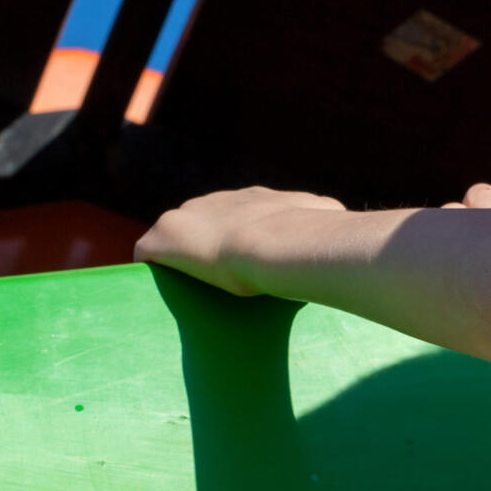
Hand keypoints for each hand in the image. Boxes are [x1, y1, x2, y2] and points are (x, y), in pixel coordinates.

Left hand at [134, 185, 344, 295]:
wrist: (278, 241)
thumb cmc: (308, 233)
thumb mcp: (326, 217)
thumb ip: (325, 219)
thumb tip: (344, 222)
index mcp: (252, 200)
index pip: (236, 214)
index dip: (237, 237)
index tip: (243, 260)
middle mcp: (215, 202)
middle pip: (199, 222)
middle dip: (204, 246)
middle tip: (214, 279)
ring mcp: (185, 218)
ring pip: (173, 237)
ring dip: (177, 258)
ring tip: (184, 288)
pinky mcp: (162, 240)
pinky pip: (147, 255)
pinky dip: (150, 270)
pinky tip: (153, 291)